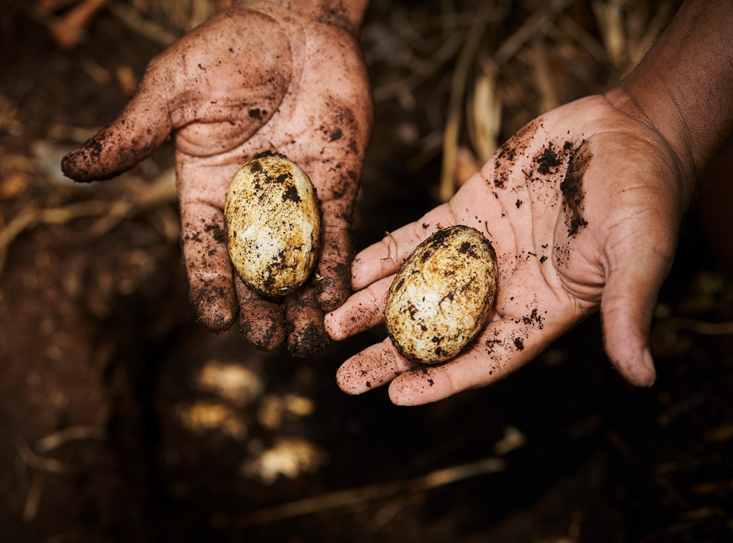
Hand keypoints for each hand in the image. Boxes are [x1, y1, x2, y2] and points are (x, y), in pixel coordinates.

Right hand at [61, 1, 372, 354]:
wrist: (293, 24)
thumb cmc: (226, 51)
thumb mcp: (171, 91)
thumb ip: (133, 135)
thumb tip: (71, 168)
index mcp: (206, 190)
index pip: (204, 249)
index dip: (209, 285)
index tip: (217, 320)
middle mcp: (250, 204)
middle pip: (253, 269)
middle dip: (260, 308)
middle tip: (267, 344)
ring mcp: (296, 199)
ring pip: (298, 265)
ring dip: (301, 304)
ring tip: (307, 342)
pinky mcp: (337, 188)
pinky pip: (338, 236)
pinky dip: (339, 270)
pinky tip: (340, 301)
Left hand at [325, 93, 691, 404]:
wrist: (629, 130)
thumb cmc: (645, 196)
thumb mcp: (640, 256)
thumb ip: (629, 312)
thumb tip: (642, 378)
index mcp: (539, 309)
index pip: (484, 357)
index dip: (441, 380)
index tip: (395, 396)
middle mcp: (503, 286)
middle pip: (437, 330)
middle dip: (390, 354)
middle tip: (344, 377)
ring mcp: (480, 248)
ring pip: (417, 285)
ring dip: (373, 306)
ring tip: (331, 323)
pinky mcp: (466, 208)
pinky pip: (417, 236)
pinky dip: (385, 253)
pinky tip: (352, 269)